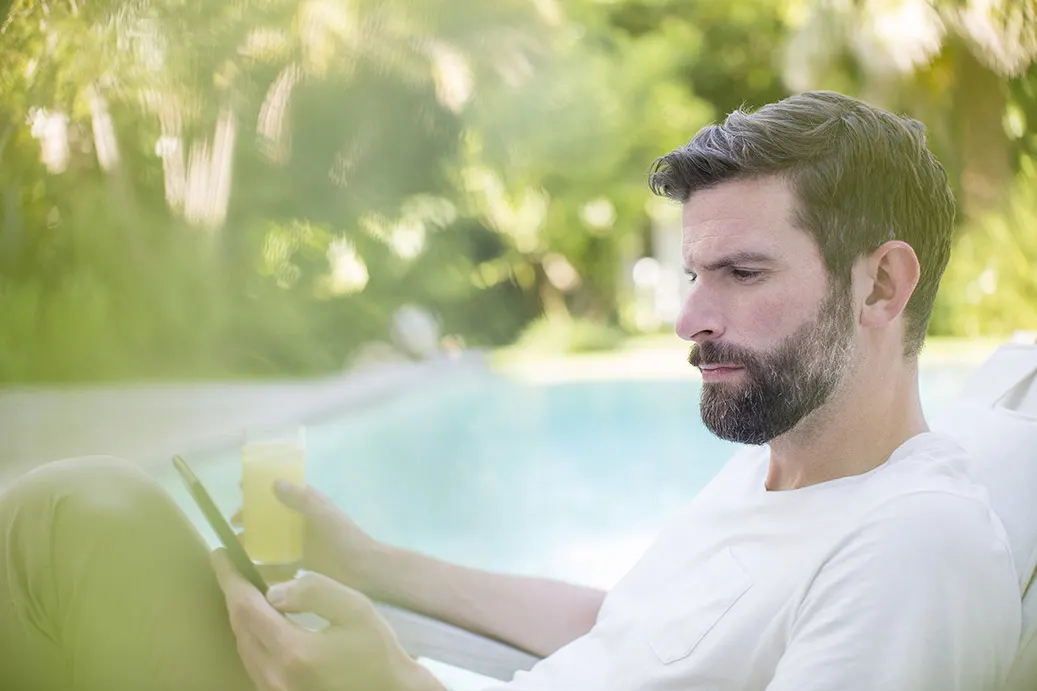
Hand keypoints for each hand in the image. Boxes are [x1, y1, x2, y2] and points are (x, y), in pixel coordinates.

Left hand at [211, 549, 441, 690]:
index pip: (247, 608)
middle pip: (240, 627)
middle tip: (231, 566)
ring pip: (243, 646)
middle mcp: (274, 675)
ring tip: (245, 590)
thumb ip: (315, 592)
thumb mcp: (356, 609)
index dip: (231, 578)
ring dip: (240, 616)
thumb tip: (273, 592)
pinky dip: (250, 636)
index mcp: (293, 651)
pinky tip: (261, 622)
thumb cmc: (378, 650)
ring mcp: (273, 690)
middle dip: (233, 594)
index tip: (220, 554)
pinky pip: (252, 661)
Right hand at [232, 482, 385, 591]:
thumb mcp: (321, 515)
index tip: (239, 489)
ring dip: (255, 541)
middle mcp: (302, 520)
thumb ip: (300, 499)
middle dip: (252, 518)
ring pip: (272, 538)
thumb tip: (274, 482)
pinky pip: (278, 560)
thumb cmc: (344, 539)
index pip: (281, 489)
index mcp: (308, 504)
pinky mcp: (302, 561)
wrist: (363, 570)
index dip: (261, 489)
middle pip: (271, 515)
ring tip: (235, 549)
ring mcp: (302, 541)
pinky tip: (249, 570)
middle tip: (232, 525)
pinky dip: (264, 562)